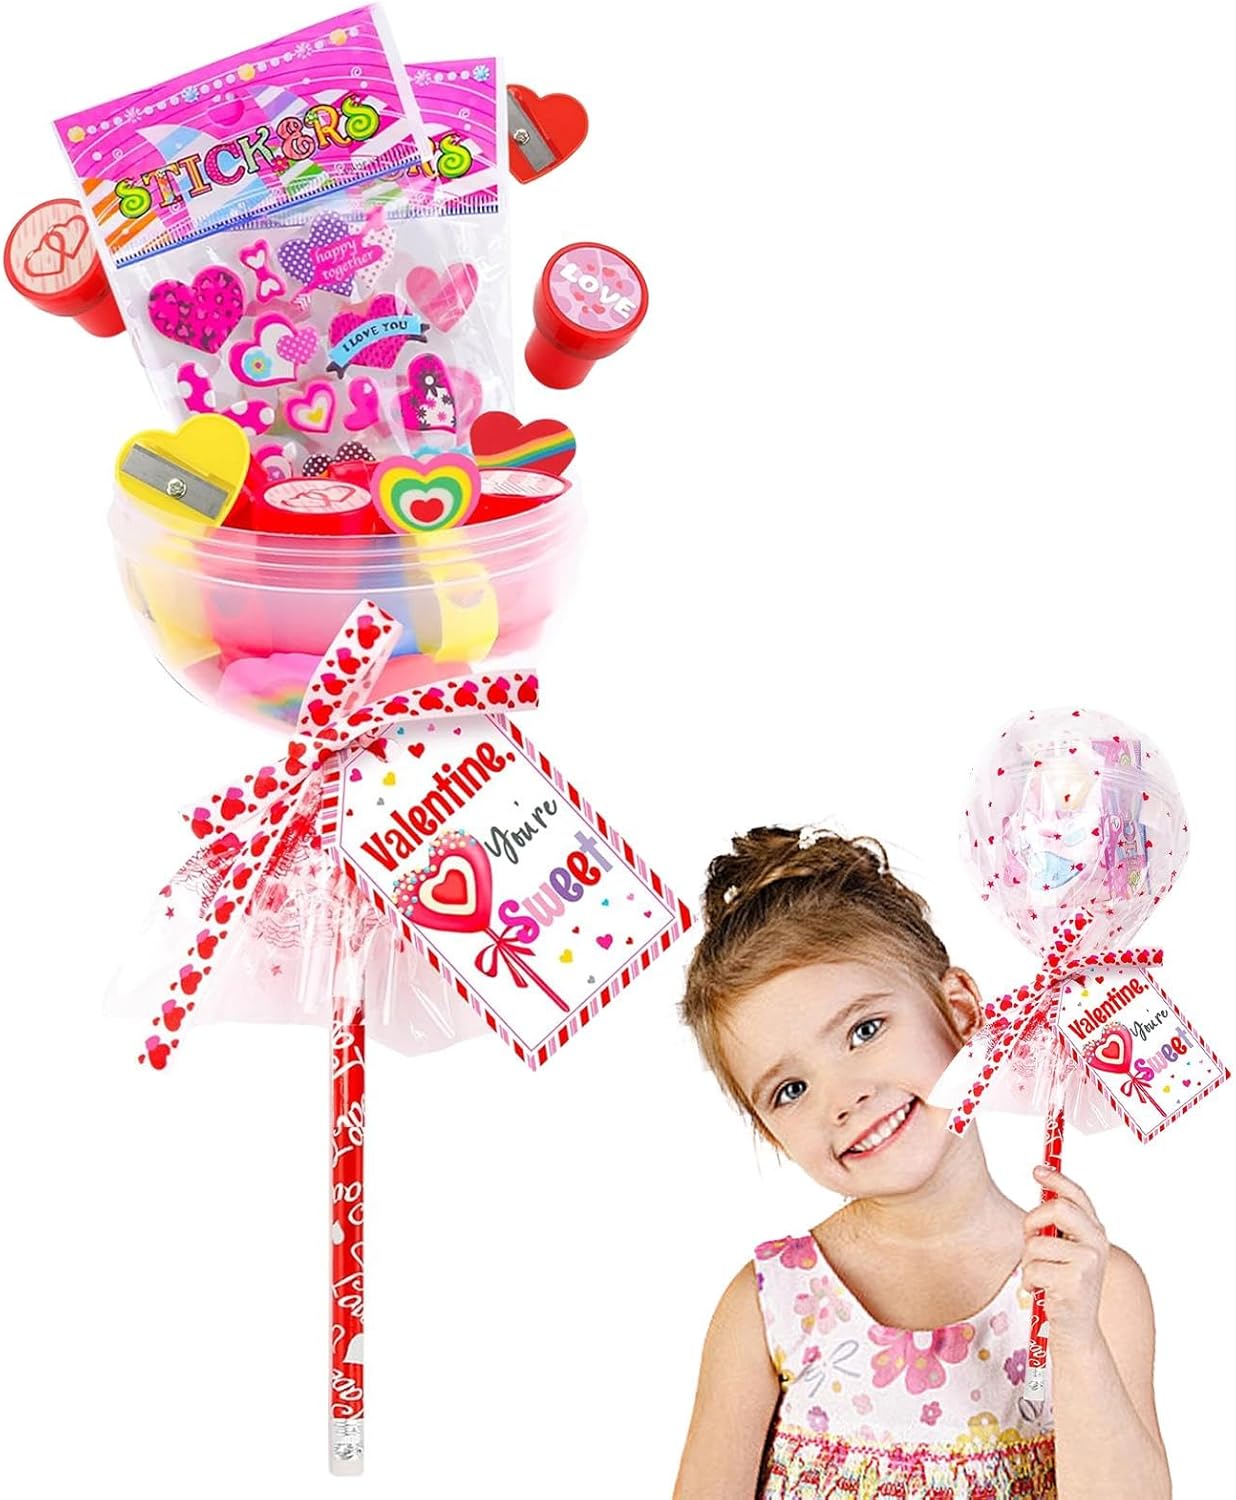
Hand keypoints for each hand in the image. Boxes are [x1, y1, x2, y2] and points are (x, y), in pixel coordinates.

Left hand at [1021, 1166, 1108, 1353]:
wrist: (1077, 1330)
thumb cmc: (1064, 1285)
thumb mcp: (1067, 1251)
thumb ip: (1059, 1224)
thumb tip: (1042, 1185)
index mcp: (1096, 1233)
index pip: (1077, 1196)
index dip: (1057, 1179)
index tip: (1037, 1170)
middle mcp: (1097, 1244)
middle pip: (1056, 1209)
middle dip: (1033, 1221)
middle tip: (1030, 1237)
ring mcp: (1088, 1263)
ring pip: (1036, 1244)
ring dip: (1029, 1262)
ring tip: (1042, 1277)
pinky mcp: (1073, 1283)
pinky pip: (1033, 1268)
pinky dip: (1029, 1281)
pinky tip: (1042, 1291)